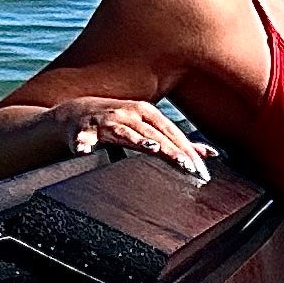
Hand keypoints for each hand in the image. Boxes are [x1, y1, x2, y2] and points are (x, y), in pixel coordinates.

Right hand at [50, 96, 208, 181]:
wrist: (75, 114)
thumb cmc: (117, 122)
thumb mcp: (147, 127)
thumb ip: (175, 141)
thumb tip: (208, 154)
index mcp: (146, 113)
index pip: (171, 132)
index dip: (187, 150)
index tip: (200, 170)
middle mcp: (128, 113)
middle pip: (153, 133)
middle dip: (171, 150)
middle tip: (187, 166)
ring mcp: (105, 120)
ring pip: (124, 132)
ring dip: (137, 140)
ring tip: (152, 149)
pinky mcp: (82, 129)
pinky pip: (82, 137)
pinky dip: (82, 143)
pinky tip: (84, 151)